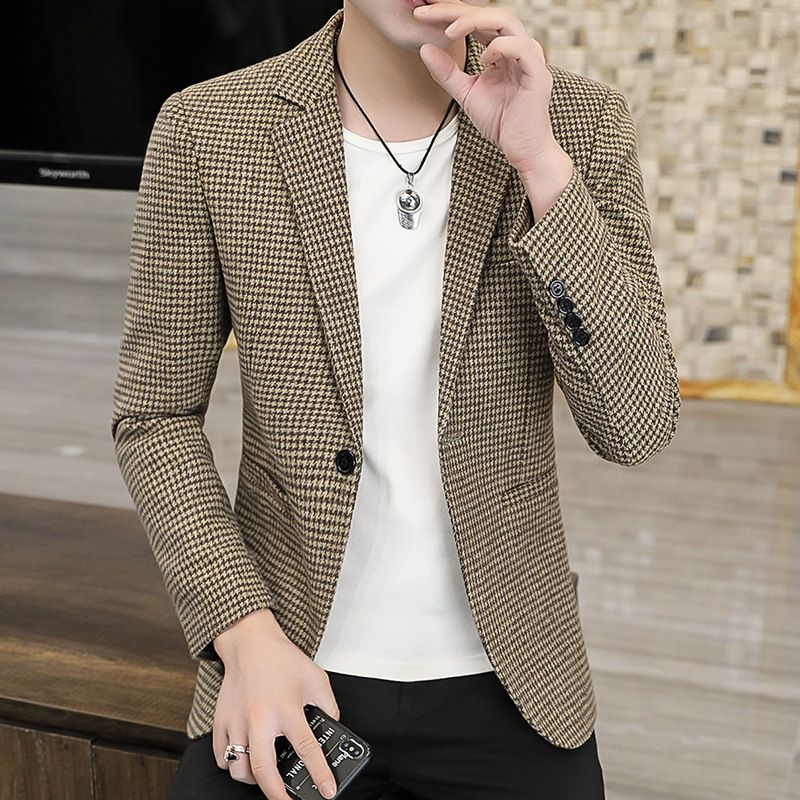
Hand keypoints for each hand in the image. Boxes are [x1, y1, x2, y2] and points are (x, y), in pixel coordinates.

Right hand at [212, 609, 340, 799]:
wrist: (250, 642)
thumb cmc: (282, 659)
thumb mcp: (316, 679)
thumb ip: (328, 706)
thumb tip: (332, 729)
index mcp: (286, 708)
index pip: (306, 748)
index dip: (319, 773)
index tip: (327, 791)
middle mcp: (260, 718)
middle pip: (264, 770)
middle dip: (277, 794)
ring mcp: (237, 721)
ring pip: (239, 768)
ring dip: (253, 779)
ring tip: (266, 776)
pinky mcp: (221, 721)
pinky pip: (221, 756)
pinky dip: (232, 764)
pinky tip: (244, 759)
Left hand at [413, 0, 561, 174]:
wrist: (522, 149)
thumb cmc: (501, 121)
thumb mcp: (465, 93)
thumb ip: (447, 72)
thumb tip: (424, 48)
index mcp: (502, 49)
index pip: (476, 21)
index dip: (449, 15)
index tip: (420, 16)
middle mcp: (517, 47)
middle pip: (489, 13)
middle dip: (456, 10)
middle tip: (427, 14)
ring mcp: (529, 58)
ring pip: (505, 21)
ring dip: (474, 21)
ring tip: (449, 32)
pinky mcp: (537, 74)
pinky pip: (520, 48)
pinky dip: (499, 48)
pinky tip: (483, 59)